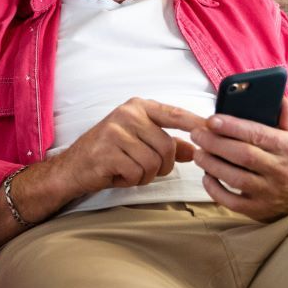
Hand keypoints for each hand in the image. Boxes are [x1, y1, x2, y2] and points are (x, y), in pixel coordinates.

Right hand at [51, 98, 203, 200]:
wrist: (73, 167)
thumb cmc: (108, 153)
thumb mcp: (140, 144)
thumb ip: (168, 144)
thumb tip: (196, 150)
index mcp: (138, 106)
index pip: (175, 113)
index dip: (197, 124)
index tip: (215, 129)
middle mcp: (127, 114)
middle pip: (168, 146)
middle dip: (162, 166)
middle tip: (144, 169)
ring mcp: (116, 131)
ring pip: (154, 162)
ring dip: (146, 175)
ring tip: (128, 170)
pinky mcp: (108, 151)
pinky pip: (138, 173)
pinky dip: (132, 180)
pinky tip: (118, 174)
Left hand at [190, 96, 287, 221]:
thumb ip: (284, 115)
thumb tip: (275, 92)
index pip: (258, 134)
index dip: (232, 127)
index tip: (211, 120)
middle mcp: (280, 170)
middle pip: (242, 155)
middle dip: (215, 143)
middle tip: (197, 134)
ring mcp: (269, 192)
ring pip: (235, 178)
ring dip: (211, 165)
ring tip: (198, 153)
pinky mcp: (259, 210)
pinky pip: (232, 202)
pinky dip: (215, 190)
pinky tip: (206, 177)